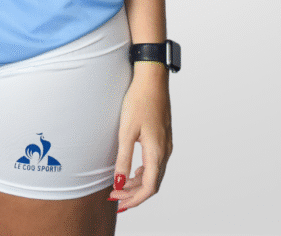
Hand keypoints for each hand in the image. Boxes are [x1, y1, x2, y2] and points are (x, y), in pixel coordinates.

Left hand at [108, 67, 172, 210]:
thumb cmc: (139, 101)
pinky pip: (155, 162)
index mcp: (157, 152)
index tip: (118, 201)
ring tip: (119, 185)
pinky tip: (132, 170)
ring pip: (154, 173)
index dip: (134, 199)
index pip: (149, 187)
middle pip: (152, 183)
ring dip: (137, 183)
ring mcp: (165, 144)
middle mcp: (165, 151)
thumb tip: (119, 182)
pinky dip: (143, 171)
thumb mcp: (126, 131)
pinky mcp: (162, 137)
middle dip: (133, 193)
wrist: (152, 79)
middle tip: (115, 196)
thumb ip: (123, 159)